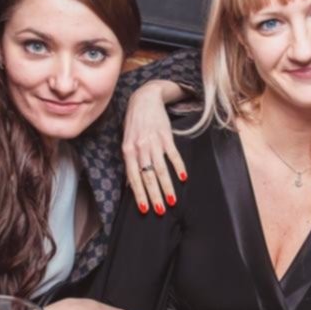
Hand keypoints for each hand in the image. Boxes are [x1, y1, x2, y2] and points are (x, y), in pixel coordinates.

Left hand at [122, 80, 187, 215]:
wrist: (145, 98)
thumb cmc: (134, 123)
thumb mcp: (127, 141)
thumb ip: (130, 162)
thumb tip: (131, 184)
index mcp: (128, 150)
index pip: (133, 177)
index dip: (139, 194)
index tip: (144, 209)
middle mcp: (140, 147)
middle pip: (147, 176)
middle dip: (154, 195)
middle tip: (159, 211)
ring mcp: (154, 142)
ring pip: (160, 169)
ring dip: (167, 186)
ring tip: (172, 200)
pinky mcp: (166, 136)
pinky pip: (173, 154)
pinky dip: (178, 166)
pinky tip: (183, 178)